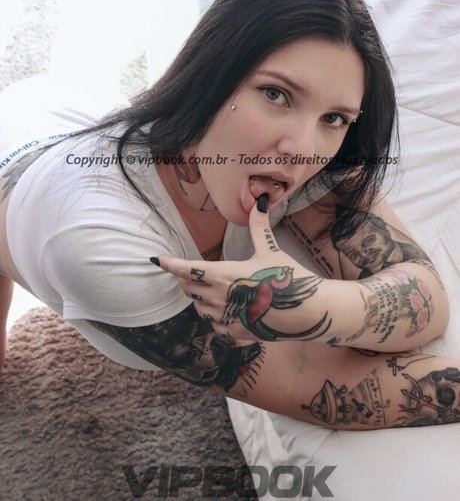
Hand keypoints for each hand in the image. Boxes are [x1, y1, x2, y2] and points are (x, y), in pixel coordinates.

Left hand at [154, 194, 327, 342]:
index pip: (188, 269)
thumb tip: (261, 201)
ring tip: (209, 291)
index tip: (158, 260)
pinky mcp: (237, 334)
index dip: (171, 264)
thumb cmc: (287, 277)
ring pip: (199, 309)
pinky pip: (215, 326)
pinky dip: (215, 318)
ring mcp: (227, 318)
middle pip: (189, 289)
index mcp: (224, 274)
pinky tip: (226, 312)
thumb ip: (259, 227)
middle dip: (186, 280)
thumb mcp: (270, 250)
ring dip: (200, 299)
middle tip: (189, 273)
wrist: (307, 311)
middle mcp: (219, 297)